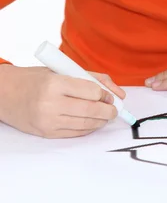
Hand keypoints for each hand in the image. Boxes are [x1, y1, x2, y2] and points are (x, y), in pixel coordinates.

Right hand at [0, 65, 124, 137]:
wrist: (5, 93)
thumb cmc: (36, 78)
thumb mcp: (62, 70)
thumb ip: (93, 78)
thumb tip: (120, 94)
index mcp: (54, 82)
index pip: (91, 91)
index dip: (105, 95)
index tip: (109, 96)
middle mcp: (50, 103)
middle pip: (91, 110)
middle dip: (108, 111)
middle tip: (113, 109)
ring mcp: (47, 120)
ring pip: (85, 124)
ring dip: (100, 121)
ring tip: (105, 115)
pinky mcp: (46, 133)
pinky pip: (75, 133)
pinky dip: (88, 128)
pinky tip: (92, 122)